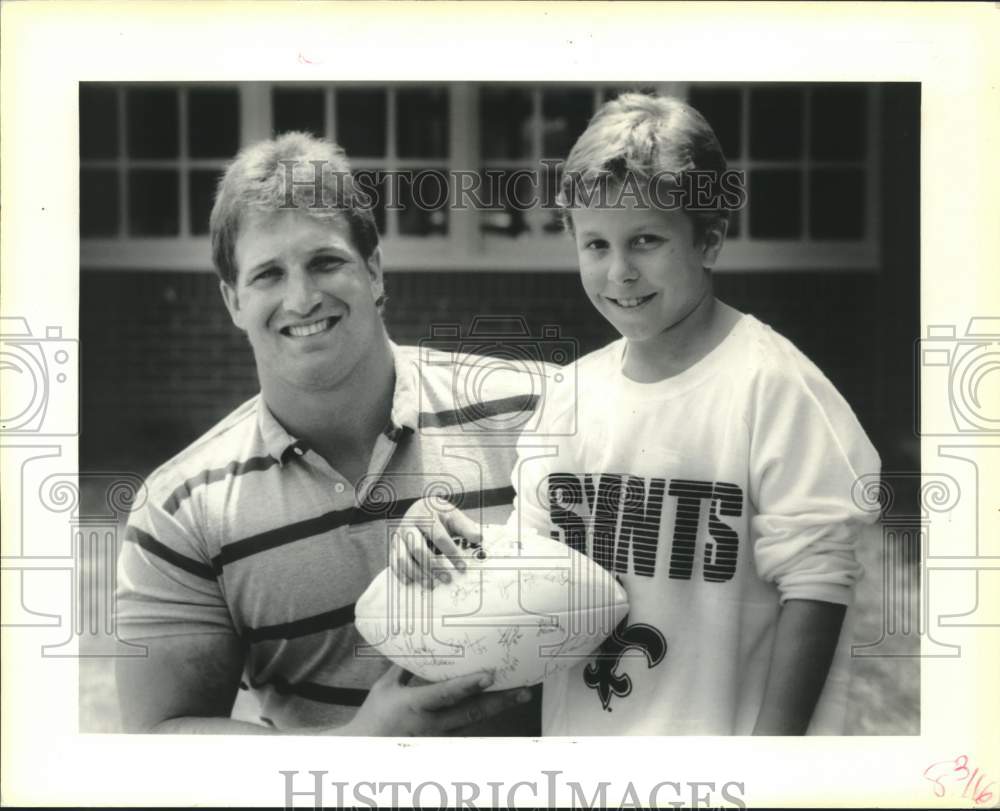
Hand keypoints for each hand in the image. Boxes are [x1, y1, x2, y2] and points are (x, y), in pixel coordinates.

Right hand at [343, 664, 532, 735]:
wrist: (366, 752)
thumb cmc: (374, 715)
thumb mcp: (386, 686)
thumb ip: (405, 666)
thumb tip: (419, 643)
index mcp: (415, 705)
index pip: (446, 695)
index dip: (468, 685)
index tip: (489, 675)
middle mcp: (431, 725)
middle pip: (471, 713)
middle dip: (499, 701)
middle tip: (524, 690)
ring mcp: (439, 737)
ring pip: (474, 722)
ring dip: (498, 708)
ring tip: (520, 693)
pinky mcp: (442, 744)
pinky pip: (468, 728)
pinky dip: (484, 717)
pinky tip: (501, 705)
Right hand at [390, 497, 481, 587]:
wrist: (421, 510)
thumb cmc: (439, 515)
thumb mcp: (453, 516)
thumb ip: (466, 527)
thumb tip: (479, 538)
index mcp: (425, 514)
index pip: (439, 536)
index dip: (451, 553)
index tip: (462, 567)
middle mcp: (408, 524)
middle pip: (418, 548)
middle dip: (434, 566)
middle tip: (448, 579)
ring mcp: (398, 535)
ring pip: (403, 558)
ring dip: (418, 573)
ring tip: (431, 584)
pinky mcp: (394, 545)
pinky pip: (394, 562)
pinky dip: (402, 574)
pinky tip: (412, 582)